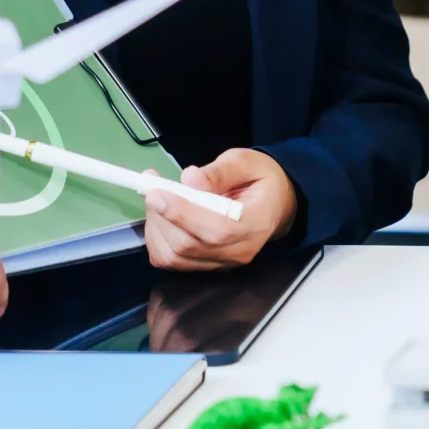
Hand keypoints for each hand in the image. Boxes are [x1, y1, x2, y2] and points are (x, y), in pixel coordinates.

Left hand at [143, 149, 297, 270]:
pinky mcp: (207, 266)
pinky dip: (158, 240)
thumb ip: (219, 171)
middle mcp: (239, 250)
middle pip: (188, 246)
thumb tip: (189, 179)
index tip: (157, 193)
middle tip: (152, 190)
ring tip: (158, 202)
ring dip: (156, 228)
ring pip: (174, 257)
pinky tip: (162, 218)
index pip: (216, 230)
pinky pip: (171, 261)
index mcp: (256, 223)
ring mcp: (222, 263)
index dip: (181, 214)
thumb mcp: (246, 162)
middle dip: (162, 217)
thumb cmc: (262, 180)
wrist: (276, 204)